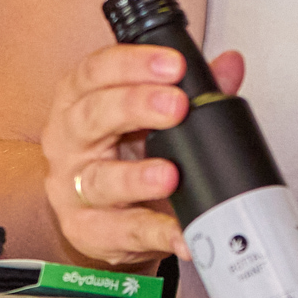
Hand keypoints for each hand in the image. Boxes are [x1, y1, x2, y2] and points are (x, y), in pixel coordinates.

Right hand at [40, 42, 245, 267]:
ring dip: (136, 177)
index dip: (132, 64)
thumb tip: (229, 67)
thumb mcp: (151, 117)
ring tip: (170, 175)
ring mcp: (72, 188)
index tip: (172, 65)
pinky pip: (122, 231)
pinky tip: (180, 231)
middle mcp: (68, 140)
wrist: (107, 215)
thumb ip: (189, 89)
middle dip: (135, 106)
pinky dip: (155, 233)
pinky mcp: (86, 230)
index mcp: (78, 100)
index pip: (95, 71)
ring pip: (99, 180)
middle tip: (176, 106)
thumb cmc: (121, 155)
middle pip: (92, 116)